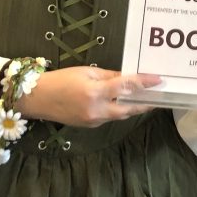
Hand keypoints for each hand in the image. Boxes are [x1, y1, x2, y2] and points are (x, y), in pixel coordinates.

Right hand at [16, 66, 161, 126]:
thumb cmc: (61, 80)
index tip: (158, 80)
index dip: (144, 83)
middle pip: (128, 109)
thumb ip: (110, 76)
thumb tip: (128, 77)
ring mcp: (93, 121)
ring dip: (132, 107)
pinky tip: (123, 103)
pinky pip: (109, 118)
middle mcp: (96, 110)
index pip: (125, 87)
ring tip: (145, 98)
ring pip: (119, 115)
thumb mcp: (87, 71)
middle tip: (158, 95)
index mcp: (95, 93)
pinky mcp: (89, 125)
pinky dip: (118, 110)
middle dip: (144, 103)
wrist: (38, 98)